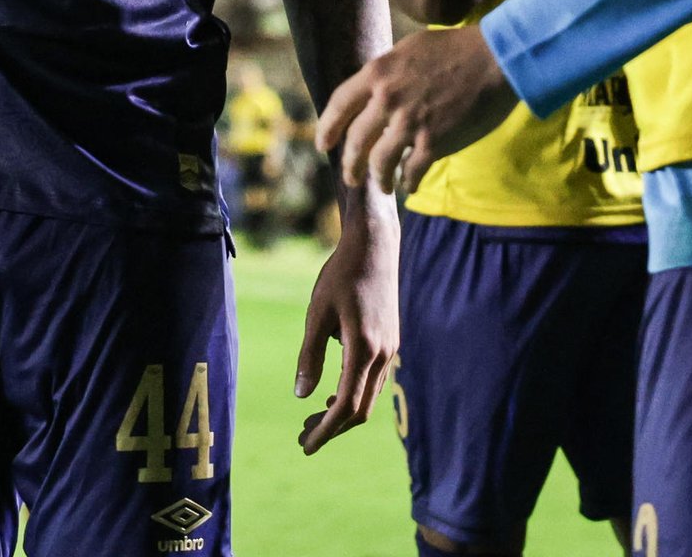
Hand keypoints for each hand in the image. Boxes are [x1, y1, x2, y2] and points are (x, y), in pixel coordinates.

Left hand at [292, 198, 397, 453]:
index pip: (346, 405)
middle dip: (332, 428)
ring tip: (312, 420)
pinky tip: (333, 393)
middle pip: (360, 409)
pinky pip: (374, 381)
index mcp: (364, 349)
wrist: (375, 246)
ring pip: (369, 397)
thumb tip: (301, 395)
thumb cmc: (341, 275)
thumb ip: (309, 356)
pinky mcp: (390, 342)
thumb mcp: (317, 314)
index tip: (305, 445)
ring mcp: (390, 350)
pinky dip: (354, 395)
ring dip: (342, 413)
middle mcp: (383, 355)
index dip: (325, 430)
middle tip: (303, 438)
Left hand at [315, 28, 516, 197]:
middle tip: (350, 177)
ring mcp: (410, 123)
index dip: (327, 128)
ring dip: (378, 179)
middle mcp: (388, 100)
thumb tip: (371, 93)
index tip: (323, 144)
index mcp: (378, 73)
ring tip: (382, 186)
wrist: (494, 59)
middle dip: (349, 165)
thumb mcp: (409, 49)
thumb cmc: (456, 49)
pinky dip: (408, 183)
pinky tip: (409, 185)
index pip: (339, 105)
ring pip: (379, 163)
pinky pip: (411, 172)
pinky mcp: (434, 142)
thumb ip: (386, 73)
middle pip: (356, 141)